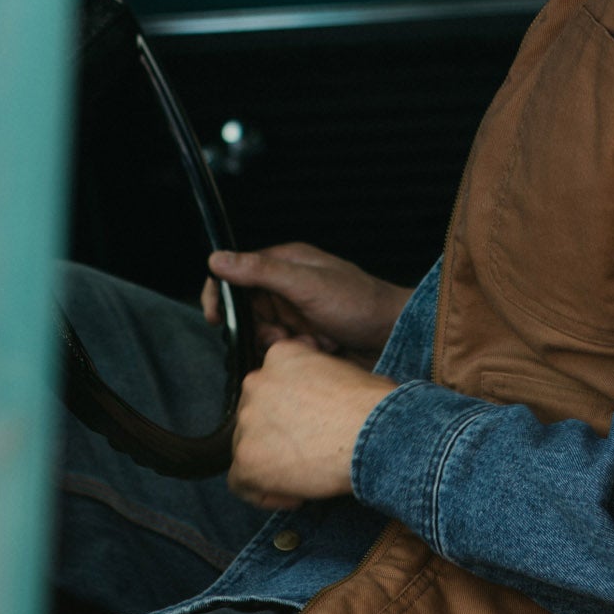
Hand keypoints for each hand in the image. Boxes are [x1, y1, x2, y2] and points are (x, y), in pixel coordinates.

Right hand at [202, 242, 409, 365]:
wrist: (397, 338)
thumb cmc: (359, 303)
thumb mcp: (306, 285)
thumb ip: (261, 271)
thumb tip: (217, 258)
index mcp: (286, 263)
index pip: (236, 272)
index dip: (221, 295)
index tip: (216, 319)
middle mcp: (288, 285)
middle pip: (246, 309)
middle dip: (259, 328)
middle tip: (282, 336)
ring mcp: (297, 312)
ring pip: (262, 333)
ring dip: (280, 344)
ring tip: (309, 342)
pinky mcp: (306, 337)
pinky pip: (281, 350)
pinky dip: (294, 354)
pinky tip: (319, 351)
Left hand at [228, 336, 395, 508]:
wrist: (374, 434)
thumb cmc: (374, 406)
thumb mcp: (344, 370)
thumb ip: (320, 379)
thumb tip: (326, 398)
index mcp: (280, 356)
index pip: (271, 382)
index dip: (288, 408)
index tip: (308, 425)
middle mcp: (256, 383)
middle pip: (255, 414)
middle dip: (276, 434)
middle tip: (306, 451)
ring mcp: (248, 421)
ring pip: (246, 446)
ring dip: (271, 461)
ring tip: (305, 476)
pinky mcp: (247, 459)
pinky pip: (241, 483)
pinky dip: (265, 493)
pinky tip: (296, 496)